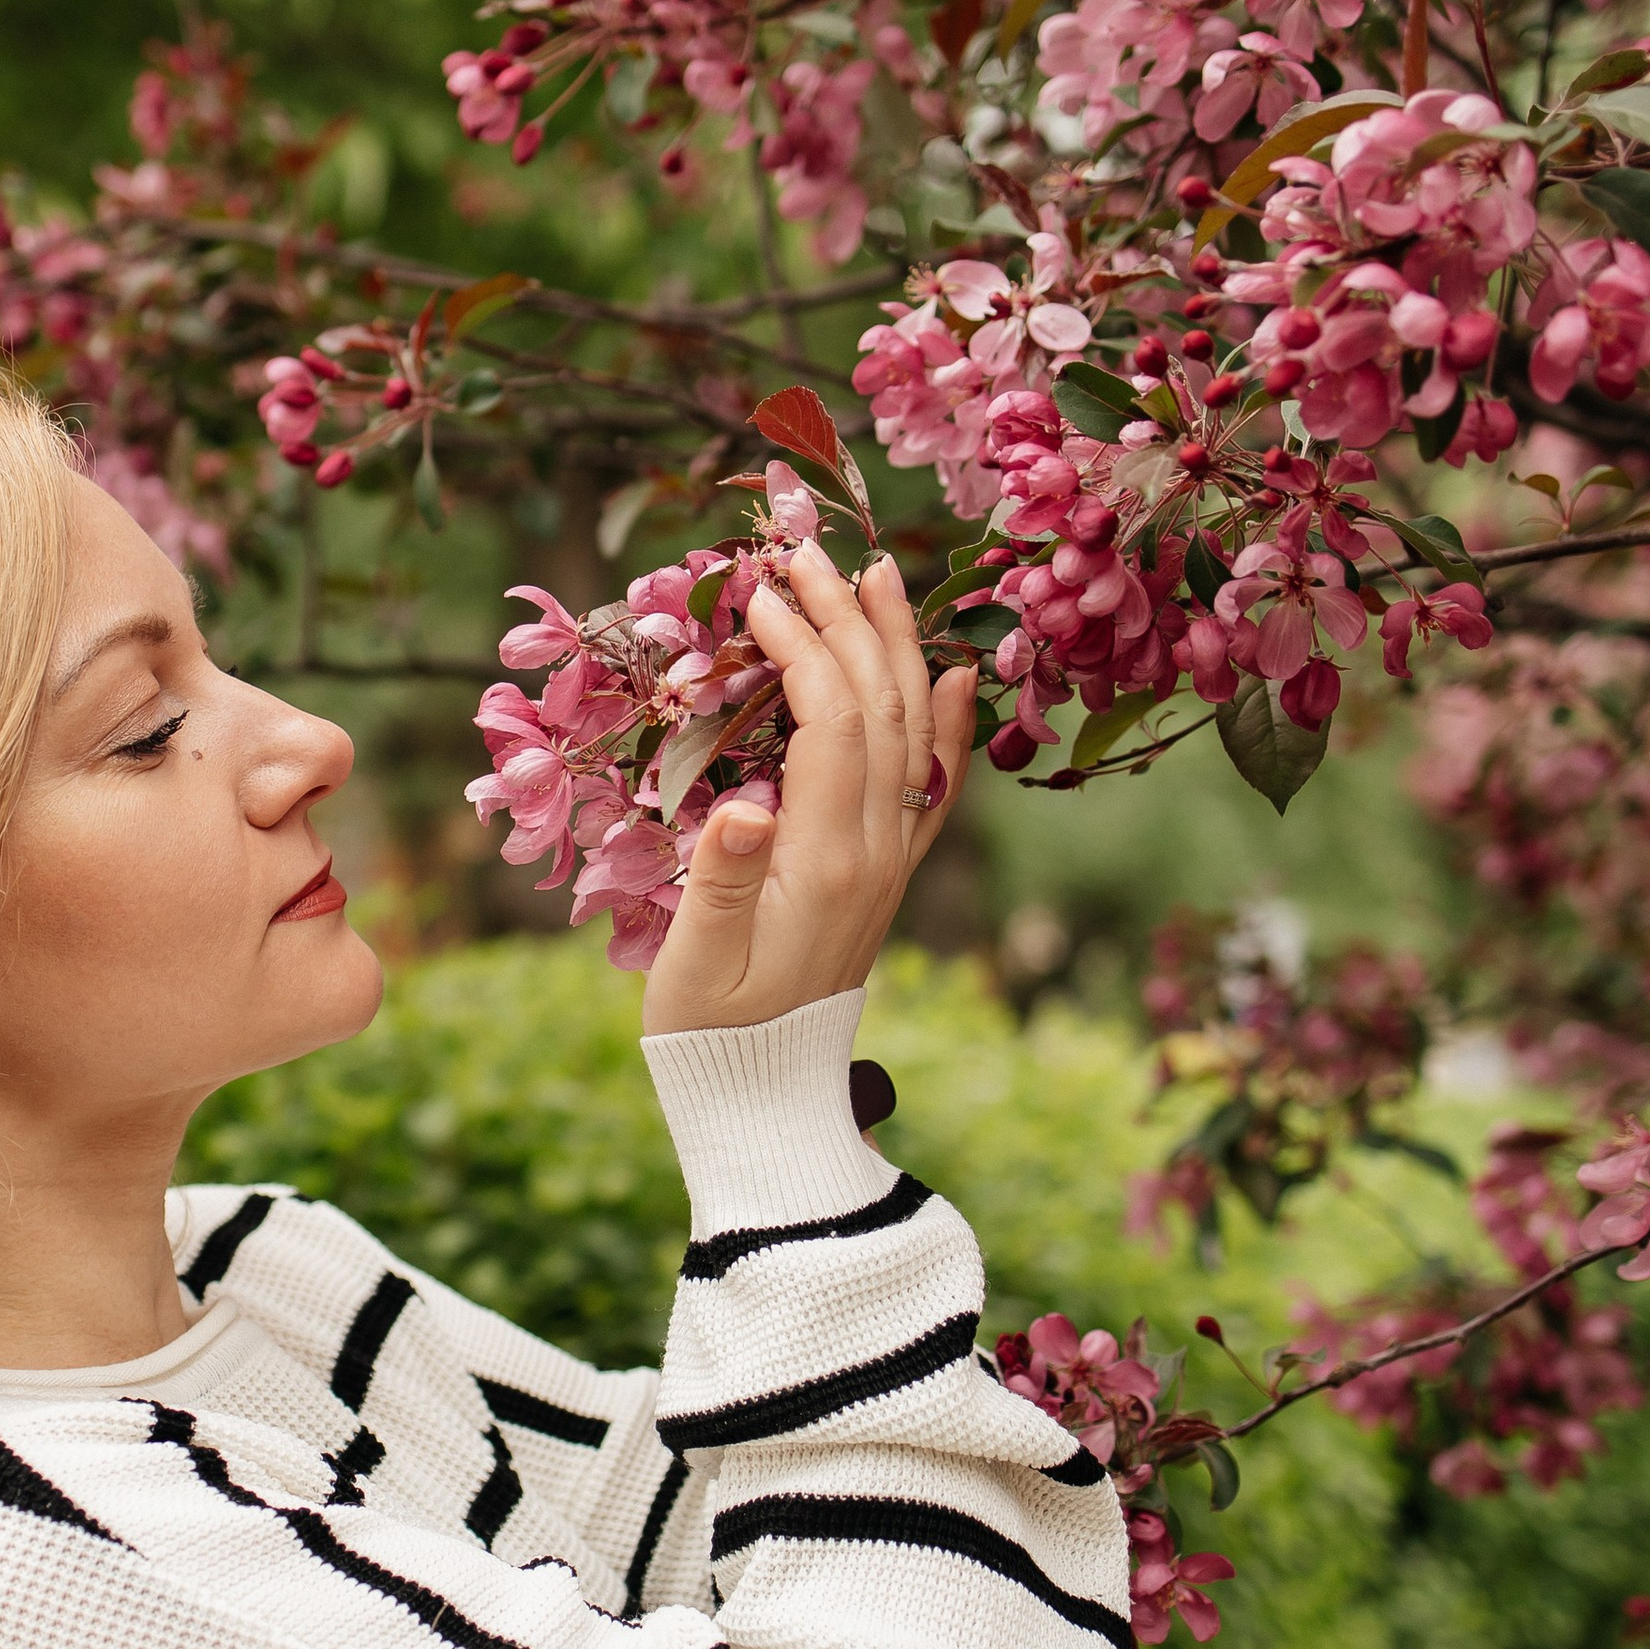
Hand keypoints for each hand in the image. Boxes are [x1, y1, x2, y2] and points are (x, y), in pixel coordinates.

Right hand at [641, 541, 973, 1038]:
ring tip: (876, 576)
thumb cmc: (711, 1031)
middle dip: (847, 621)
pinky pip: (936, 785)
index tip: (755, 595)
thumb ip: (719, 881)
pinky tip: (954, 674)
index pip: (834, 724)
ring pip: (914, 731)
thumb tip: (742, 806)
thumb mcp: (695, 962)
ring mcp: (892, 860)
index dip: (801, 649)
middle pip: (881, 708)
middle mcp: (877, 851)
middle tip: (806, 552)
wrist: (768, 1096)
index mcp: (827, 862)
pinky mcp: (890, 873)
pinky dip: (950, 723)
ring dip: (896, 647)